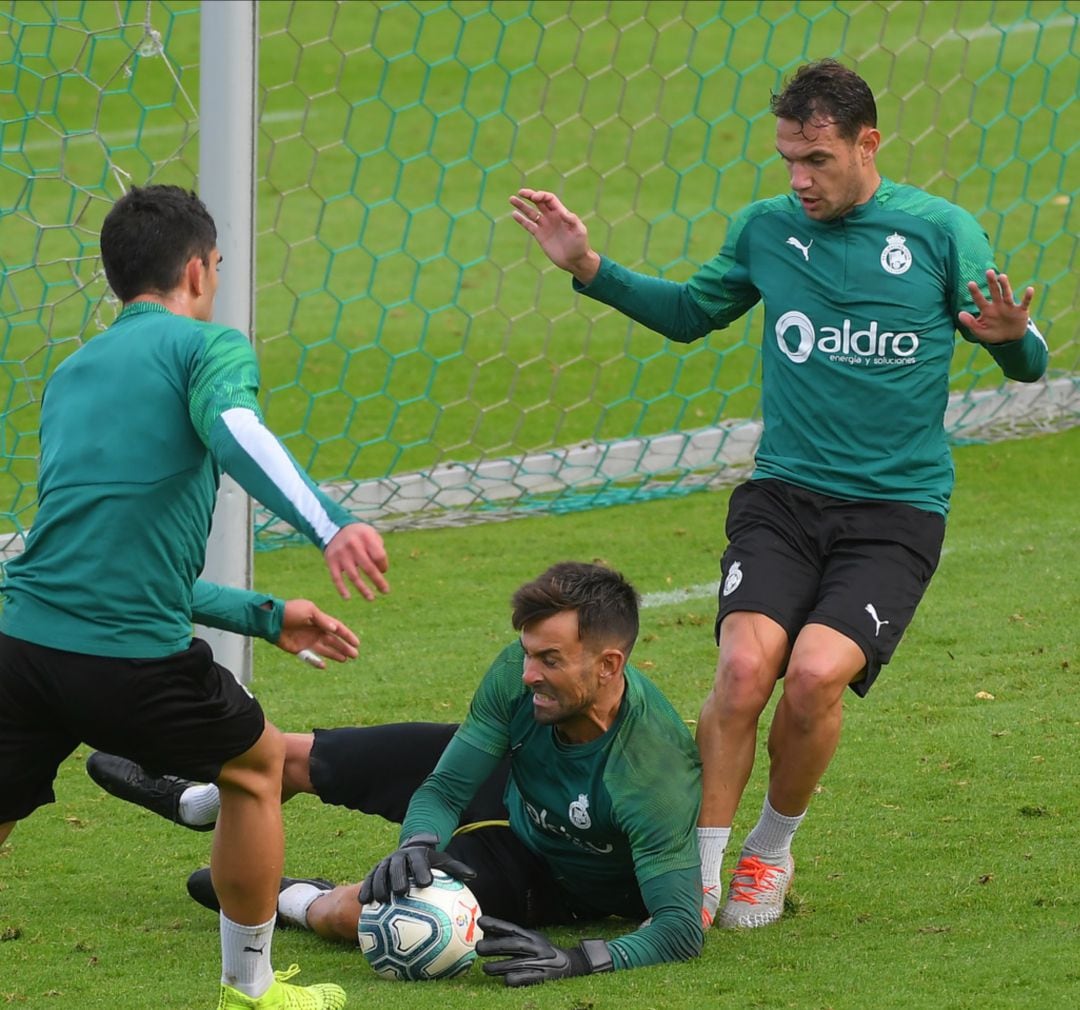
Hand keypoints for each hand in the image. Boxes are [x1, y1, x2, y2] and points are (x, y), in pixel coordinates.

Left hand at [274, 599, 359, 666]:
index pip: (338, 629)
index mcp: (320, 620)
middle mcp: (316, 631)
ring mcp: (308, 641)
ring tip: (345, 659)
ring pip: (325, 650)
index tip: (357, 643)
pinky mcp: (299, 649)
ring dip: (335, 654)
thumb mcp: (309, 610)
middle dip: (345, 647)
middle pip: (334, 641)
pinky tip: (324, 666)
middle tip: (355, 655)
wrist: (271, 620)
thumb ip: (323, 620)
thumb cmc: (290, 611)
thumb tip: (335, 628)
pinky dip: (316, 662)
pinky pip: (310, 657)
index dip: (348, 635)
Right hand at [323, 522, 388, 600]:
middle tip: (385, 591)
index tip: (383, 570)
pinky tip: (347, 598)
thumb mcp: (371, 534)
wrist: (334, 528)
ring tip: (371, 598)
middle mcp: (353, 545)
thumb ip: (378, 549)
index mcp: (366, 537)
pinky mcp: (331, 561)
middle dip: (378, 581)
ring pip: (353, 576)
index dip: (383, 565)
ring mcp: (341, 554)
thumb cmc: (359, 535)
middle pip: (368, 568)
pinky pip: (336, 578)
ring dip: (363, 589)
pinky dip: (341, 589)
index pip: (379, 556)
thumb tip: (382, 570)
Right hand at [358, 833, 476, 905]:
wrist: (410, 849)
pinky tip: (365, 903)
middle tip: (401, 892)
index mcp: (417, 854)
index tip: (426, 883)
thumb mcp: (443, 861)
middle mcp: (399, 856)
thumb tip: (473, 876)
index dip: (421, 870)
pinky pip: (369, 880)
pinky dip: (366, 889)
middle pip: (397, 865)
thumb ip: (456, 868)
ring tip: (381, 901)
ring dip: (380, 885)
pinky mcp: (375, 870)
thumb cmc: (430, 863)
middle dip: (399, 877)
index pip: (419, 861)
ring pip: (380, 872)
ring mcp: (386, 863)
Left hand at [475, 916, 612, 986]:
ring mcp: (540, 961)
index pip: (512, 928)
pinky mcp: (544, 977)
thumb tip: (489, 932)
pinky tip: (506, 980)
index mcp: (531, 936)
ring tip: (485, 968)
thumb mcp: (532, 939)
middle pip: (513, 944)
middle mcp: (535, 946)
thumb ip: (514, 937)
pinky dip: (518, 978)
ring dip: (501, 965)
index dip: (496, 924)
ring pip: (518, 962)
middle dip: (495, 945)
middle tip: (478, 947)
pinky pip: (529, 977)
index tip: (480, 921)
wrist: (572, 964)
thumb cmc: (544, 952)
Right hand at [508, 188, 600, 283]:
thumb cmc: (580, 245)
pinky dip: (521, 220)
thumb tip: (563, 212)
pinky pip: (529, 225)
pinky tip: (514, 214)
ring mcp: (545, 226)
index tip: (534, 198)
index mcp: (561, 213)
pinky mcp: (539, 236)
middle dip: (530, 196)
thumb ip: (572, 220)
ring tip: (511, 199)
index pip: (549, 199)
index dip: (541, 196)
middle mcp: (552, 217)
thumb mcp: (579, 231)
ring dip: (521, 206)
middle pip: (539, 202)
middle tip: (520, 192)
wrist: (575, 261)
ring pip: (531, 212)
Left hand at [957, 269, 1034, 344]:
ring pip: (1007, 294)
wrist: (1009, 340)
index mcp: (987, 310)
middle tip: (989, 271)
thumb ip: (970, 323)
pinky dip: (1028, 297)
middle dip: (991, 282)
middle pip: (994, 292)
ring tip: (1002, 276)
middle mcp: (998, 305)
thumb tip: (959, 314)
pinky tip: (1030, 289)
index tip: (970, 283)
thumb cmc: (992, 334)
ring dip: (1005, 286)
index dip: (975, 292)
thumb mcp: (979, 331)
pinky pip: (1025, 303)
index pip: (979, 299)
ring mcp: (1010, 307)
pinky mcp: (1021, 311)